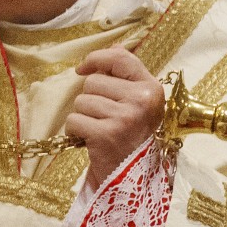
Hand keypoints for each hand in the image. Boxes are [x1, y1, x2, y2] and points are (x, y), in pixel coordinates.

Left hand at [66, 46, 164, 188]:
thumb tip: (112, 48)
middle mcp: (142, 100)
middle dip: (91, 99)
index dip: (96, 59)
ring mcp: (125, 117)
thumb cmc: (130, 136)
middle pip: (93, 81)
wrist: (130, 178)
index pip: (119, 58)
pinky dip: (75, 132)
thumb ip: (126, 76)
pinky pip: (74, 120)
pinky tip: (91, 141)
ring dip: (84, 116)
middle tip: (105, 119)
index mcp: (152, 89)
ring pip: (81, 101)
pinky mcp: (107, 134)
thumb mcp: (136, 104)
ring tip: (100, 130)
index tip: (83, 68)